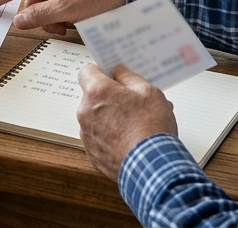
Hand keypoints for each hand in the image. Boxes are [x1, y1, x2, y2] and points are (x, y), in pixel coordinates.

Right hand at [0, 0, 128, 34]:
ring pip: (47, 8)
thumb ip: (39, 16)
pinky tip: (80, 20)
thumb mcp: (66, 9)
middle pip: (33, 2)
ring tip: (74, 22)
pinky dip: (67, 17)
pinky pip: (61, 7)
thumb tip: (19, 21)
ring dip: (56, 20)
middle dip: (42, 18)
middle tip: (58, 25)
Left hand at [77, 64, 177, 180]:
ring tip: (136, 123)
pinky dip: (110, 136)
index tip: (112, 75)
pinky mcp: (92, 153)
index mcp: (97, 93)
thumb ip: (128, 77)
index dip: (101, 72)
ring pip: (96, 118)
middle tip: (132, 101)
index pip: (87, 72)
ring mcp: (87, 134)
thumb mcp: (148, 91)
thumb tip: (118, 71)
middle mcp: (85, 112)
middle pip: (93, 97)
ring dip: (111, 117)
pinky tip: (130, 139)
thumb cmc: (151, 128)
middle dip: (111, 97)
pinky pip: (99, 138)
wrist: (152, 166)